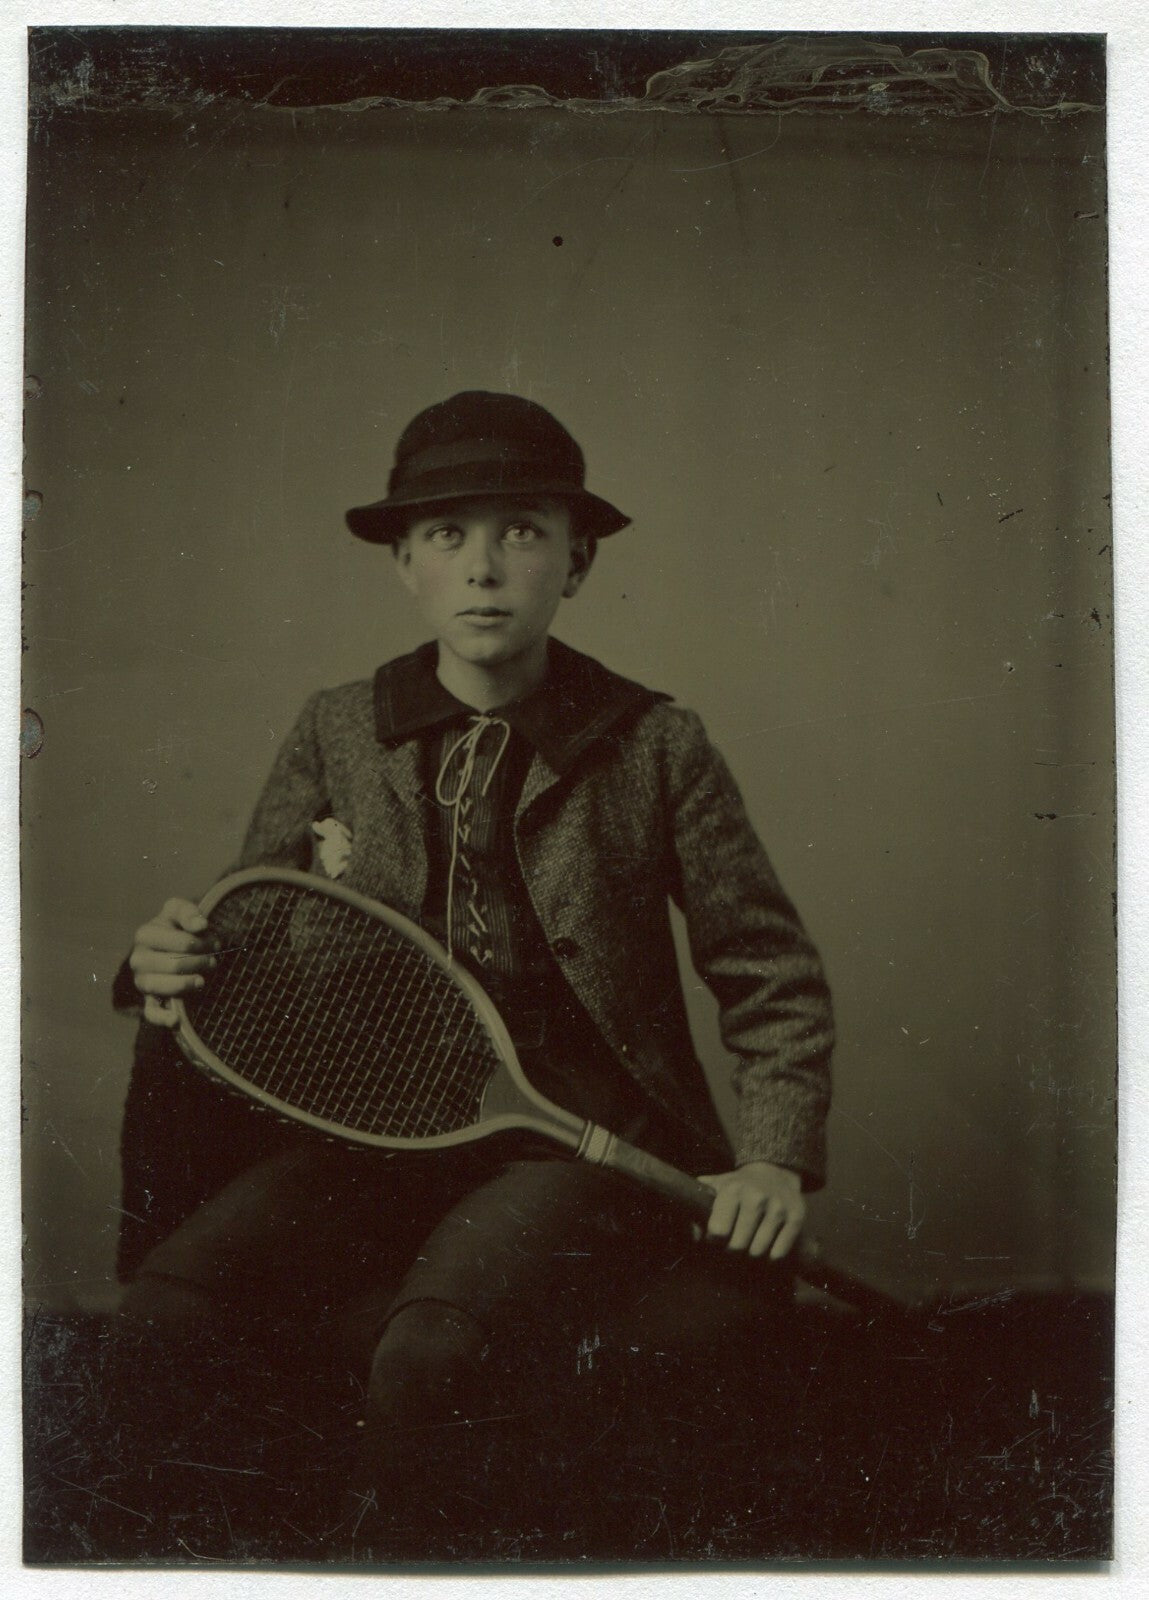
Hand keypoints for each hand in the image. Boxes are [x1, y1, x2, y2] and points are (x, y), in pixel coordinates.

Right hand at [128, 897, 217, 1026]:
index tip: (216, 942)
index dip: (203, 944)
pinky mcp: (147, 999)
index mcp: (145, 934)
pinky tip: (176, 1020)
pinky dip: (162, 1018)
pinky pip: (150, 1012)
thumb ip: (188, 912)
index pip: (181, 942)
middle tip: (214, 960)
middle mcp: (138, 958)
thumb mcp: (179, 911)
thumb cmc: (175, 926)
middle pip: (174, 965)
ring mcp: (142, 980)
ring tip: (202, 980)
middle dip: (200, 963)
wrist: (165, 946)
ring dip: (186, 984)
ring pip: (160, 986)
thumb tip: (201, 925)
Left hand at [697, 1161, 805, 1259]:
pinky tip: (767, 1247)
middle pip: (738, 1245)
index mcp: (733, 1189)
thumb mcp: (717, 1187)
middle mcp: (756, 1198)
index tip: (716, 1240)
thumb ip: (699, 1206)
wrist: (775, 1171)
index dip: (714, 1241)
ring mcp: (778, 1208)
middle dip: (732, 1251)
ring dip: (751, 1254)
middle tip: (733, 1246)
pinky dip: (771, 1256)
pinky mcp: (796, 1217)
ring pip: (758, 1251)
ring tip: (749, 1245)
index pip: (718, 1231)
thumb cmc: (740, 1185)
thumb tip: (692, 1235)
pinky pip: (779, 1253)